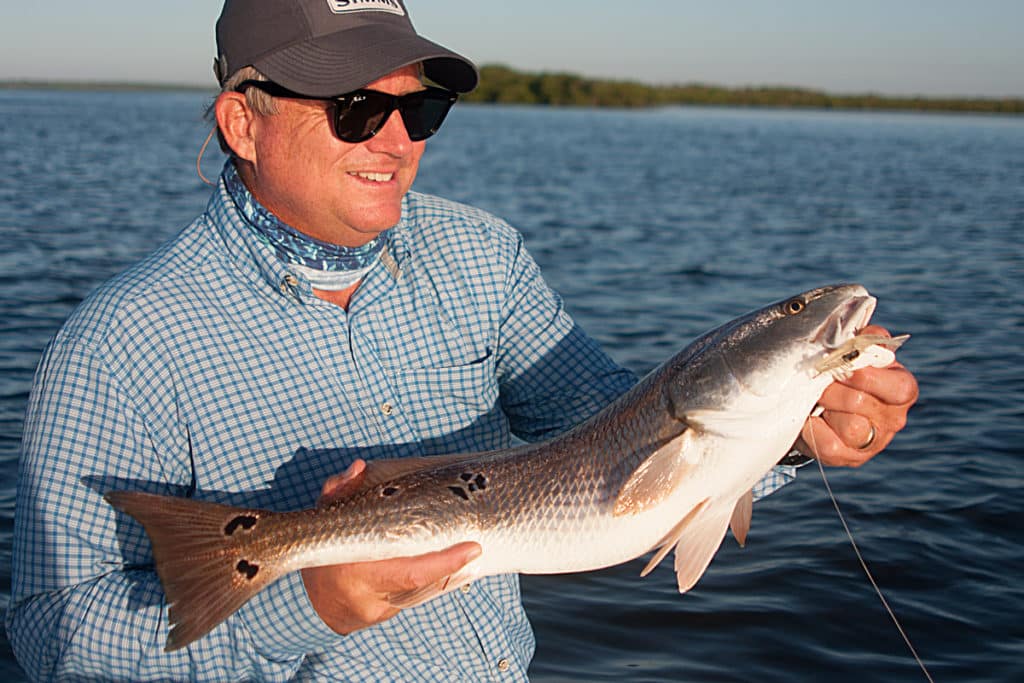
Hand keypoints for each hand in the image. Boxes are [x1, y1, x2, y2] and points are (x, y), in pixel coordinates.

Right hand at [301, 460, 481, 634]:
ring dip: (443, 578)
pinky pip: (409, 601)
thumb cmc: (321, 545)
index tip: (472, 548)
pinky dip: (425, 586)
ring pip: (418, 596)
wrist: (304, 593)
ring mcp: (372, 614)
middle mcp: (365, 599)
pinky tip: (441, 572)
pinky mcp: (377, 620)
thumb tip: (359, 467)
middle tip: (474, 550)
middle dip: (452, 569)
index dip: (445, 563)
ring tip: (463, 559)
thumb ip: (340, 488)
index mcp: (353, 573)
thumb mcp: (327, 514)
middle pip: (421, 586)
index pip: (411, 573)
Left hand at [797, 325, 918, 466]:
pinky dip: (814, 430)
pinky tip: (808, 419)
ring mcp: (874, 442)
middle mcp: (894, 418)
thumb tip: (867, 332)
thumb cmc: (840, 370)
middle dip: (833, 389)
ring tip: (814, 398)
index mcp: (901, 388)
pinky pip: (830, 446)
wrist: (816, 403)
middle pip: (864, 404)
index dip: (867, 375)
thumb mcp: (852, 350)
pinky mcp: (849, 458)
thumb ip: (862, 339)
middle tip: (817, 380)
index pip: (900, 387)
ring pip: (851, 427)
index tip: (842, 365)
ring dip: (825, 409)